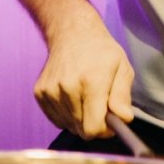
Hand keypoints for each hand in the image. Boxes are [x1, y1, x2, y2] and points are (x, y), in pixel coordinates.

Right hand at [33, 18, 135, 138]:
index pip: (93, 128)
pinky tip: (73, 96)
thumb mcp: (122, 68)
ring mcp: (51, 90)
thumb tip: (124, 119)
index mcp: (91, 81)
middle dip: (94, 123)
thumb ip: (122, 96)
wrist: (72, 33)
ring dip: (80, 118)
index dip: (104, 130)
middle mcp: (68, 87)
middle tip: (100, 106)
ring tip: (86, 96)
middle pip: (81, 130)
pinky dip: (67, 114)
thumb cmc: (101, 51)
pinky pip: (56, 119)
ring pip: (68, 126)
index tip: (110, 122)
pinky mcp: (40, 93)